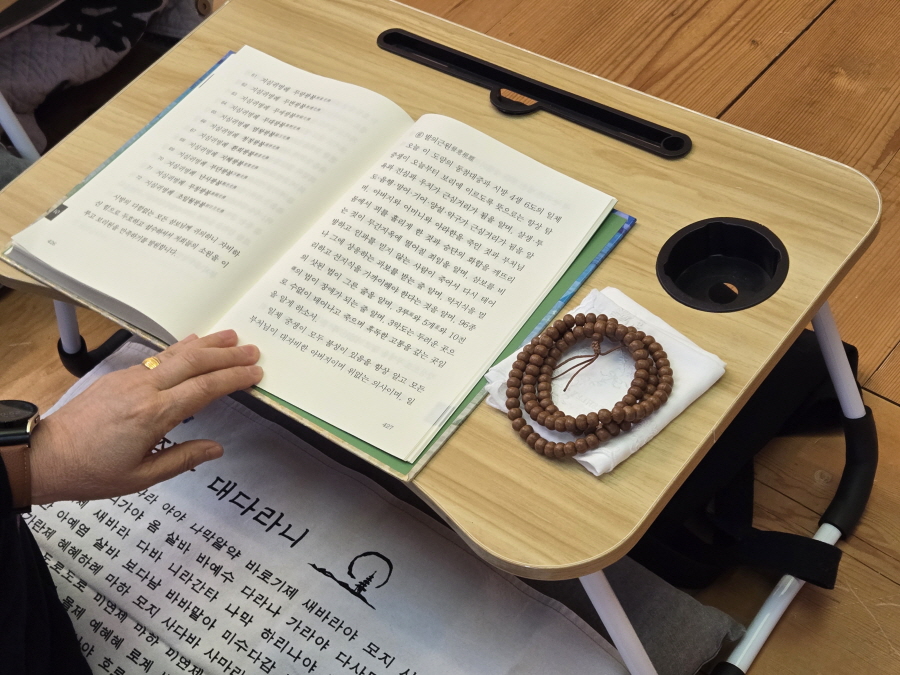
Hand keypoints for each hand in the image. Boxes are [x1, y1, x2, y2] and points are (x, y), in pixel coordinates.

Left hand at [29, 330, 262, 503]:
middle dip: (227, 356)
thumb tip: (216, 448)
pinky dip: (181, 348)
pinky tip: (194, 343)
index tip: (254, 374)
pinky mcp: (118, 376)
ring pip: (176, 353)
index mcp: (153, 415)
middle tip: (253, 352)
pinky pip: (157, 356)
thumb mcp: (141, 477)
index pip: (204, 389)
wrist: (45, 456)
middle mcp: (143, 390)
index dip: (233, 379)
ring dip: (207, 344)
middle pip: (195, 363)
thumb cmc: (90, 472)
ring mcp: (129, 378)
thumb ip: (183, 459)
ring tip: (232, 337)